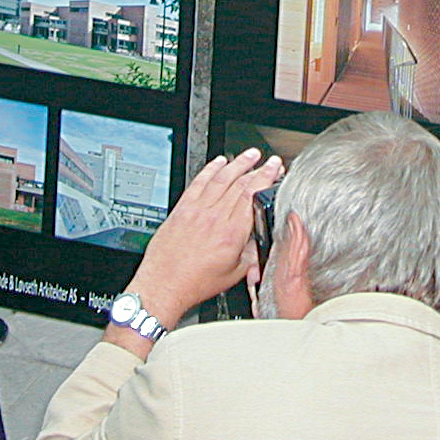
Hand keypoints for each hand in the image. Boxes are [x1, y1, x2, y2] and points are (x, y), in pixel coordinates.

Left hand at [107, 149, 281, 357]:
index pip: (253, 195)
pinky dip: (210, 169)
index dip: (266, 177)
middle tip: (268, 160)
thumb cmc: (195, 283)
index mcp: (232, 232)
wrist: (164, 285)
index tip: (274, 167)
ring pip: (221, 178)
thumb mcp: (234, 273)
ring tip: (249, 155)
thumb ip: (250, 253)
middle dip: (257, 168)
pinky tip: (218, 162)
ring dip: (237, 163)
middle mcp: (214, 217)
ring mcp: (197, 210)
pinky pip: (198, 182)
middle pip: (240, 183)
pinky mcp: (182, 209)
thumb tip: (258, 241)